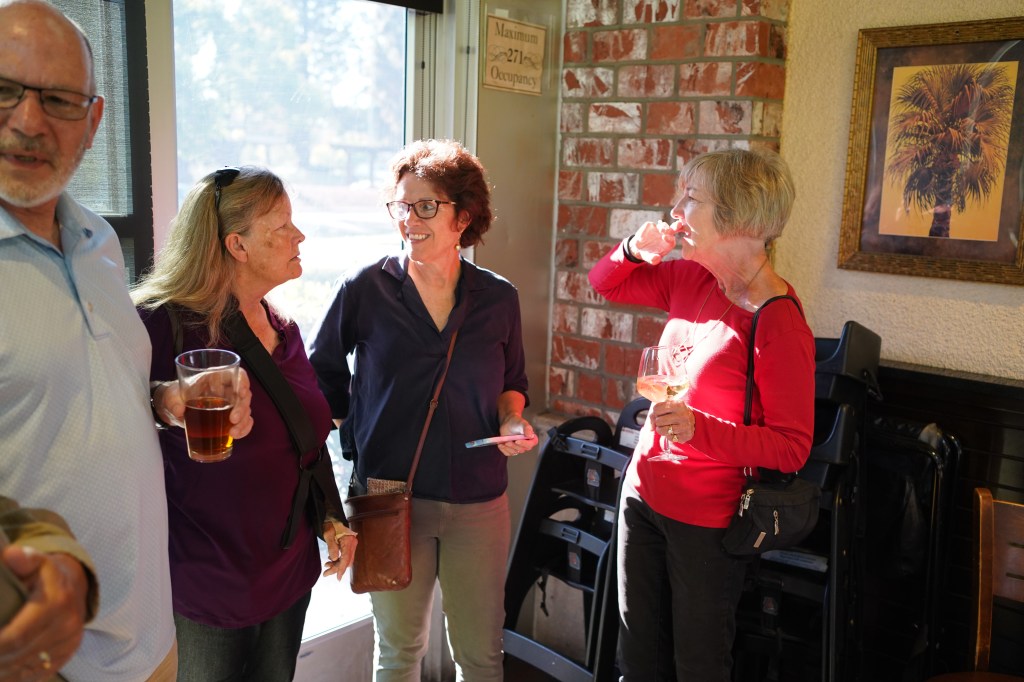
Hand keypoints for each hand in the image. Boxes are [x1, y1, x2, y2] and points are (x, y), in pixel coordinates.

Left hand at [0, 547, 88, 680]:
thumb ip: (22, 559)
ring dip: (2, 670)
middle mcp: (66, 625)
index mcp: (56, 603)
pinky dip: (15, 677)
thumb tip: (13, 556)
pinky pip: (37, 674)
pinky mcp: (67, 654)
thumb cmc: (44, 574)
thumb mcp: (34, 561)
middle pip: (17, 655)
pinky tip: (2, 672)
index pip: (16, 636)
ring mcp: (69, 642)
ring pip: (25, 668)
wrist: (74, 584)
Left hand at [153, 370, 253, 438]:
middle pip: (243, 395)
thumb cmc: (176, 396)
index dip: (242, 382)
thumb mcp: (171, 396)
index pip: (235, 374)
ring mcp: (229, 404)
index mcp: (214, 378)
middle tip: (233, 419)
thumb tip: (179, 410)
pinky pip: (243, 421)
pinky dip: (243, 428)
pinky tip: (237, 435)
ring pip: (246, 409)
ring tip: (232, 432)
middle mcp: (226, 390)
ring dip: (243, 421)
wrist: (175, 409)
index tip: (241, 392)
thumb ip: (173, 402)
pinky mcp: (229, 416)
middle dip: (241, 408)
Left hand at [321, 520, 356, 580]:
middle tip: (326, 573)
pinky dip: (338, 559)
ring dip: (337, 564)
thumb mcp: (328, 533)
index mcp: (349, 541)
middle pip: (346, 561)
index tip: (338, 578)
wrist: (332, 514)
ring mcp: (351, 544)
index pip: (346, 558)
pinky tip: (331, 559)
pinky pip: (345, 555)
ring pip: (346, 559)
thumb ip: (332, 546)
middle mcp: (352, 543)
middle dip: (337, 568)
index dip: (341, 569)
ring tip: (327, 566)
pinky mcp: (348, 544)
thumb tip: (335, 558)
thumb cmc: (330, 522)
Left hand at [496, 416, 539, 457]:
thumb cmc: (517, 422)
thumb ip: (528, 428)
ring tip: (504, 442)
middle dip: (513, 446)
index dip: (524, 444)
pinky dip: (503, 450)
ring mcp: (518, 448)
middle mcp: (526, 445)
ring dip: (508, 448)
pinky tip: (500, 444)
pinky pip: (508, 453)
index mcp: (531, 439)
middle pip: (521, 449)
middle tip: (508, 441)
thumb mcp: (523, 423)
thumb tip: (531, 436)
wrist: (508, 423)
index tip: (517, 441)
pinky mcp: (511, 450)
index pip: (529, 445)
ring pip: (514, 452)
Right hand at [629, 220, 678, 264]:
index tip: (664, 238)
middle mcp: (665, 235)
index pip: (672, 240)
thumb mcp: (650, 258)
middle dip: (676, 226)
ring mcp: (659, 229)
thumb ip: (654, 259)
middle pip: (673, 229)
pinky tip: (641, 238)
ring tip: (660, 230)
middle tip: (678, 224)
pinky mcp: (651, 226)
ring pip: (663, 225)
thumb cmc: (647, 254)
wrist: (638, 249)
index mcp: (668, 243)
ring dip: (662, 226)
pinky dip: (646, 230)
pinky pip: (649, 225)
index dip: (670, 238)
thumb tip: (657, 258)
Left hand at [650, 399, 694, 444]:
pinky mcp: (685, 436)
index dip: (655, 412)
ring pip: (662, 430)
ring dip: (661, 430)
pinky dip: (668, 436)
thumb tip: (651, 428)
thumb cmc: (675, 412)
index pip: (656, 409)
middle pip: (658, 421)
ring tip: (666, 427)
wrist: (693, 420)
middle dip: (658, 422)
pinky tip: (673, 431)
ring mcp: (685, 426)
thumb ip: (655, 414)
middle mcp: (683, 415)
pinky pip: (669, 438)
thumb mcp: (667, 407)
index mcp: (678, 404)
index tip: (660, 413)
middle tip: (663, 421)